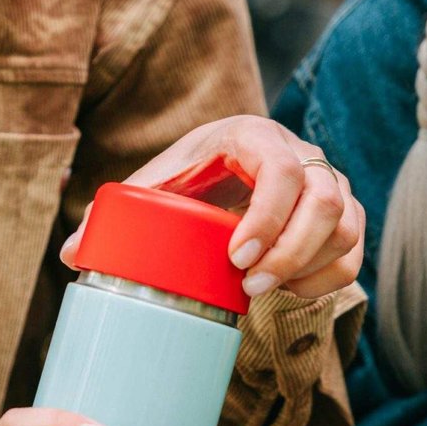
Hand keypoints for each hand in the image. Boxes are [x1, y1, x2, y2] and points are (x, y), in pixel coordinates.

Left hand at [61, 115, 364, 299]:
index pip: (282, 169)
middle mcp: (300, 154)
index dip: (268, 217)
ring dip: (310, 268)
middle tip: (249, 286)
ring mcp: (328, 183)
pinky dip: (328, 278)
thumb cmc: (185, 179)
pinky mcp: (343, 216)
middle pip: (327, 199)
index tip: (235, 259)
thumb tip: (71, 253)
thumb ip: (113, 216)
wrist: (221, 170)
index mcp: (252, 136)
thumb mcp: (150, 188)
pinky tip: (289, 288)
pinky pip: (354, 251)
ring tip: (263, 289)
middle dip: (292, 251)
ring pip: (348, 226)